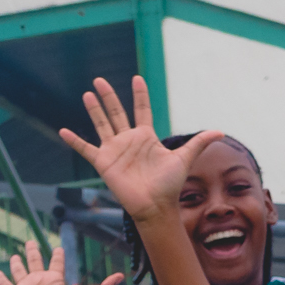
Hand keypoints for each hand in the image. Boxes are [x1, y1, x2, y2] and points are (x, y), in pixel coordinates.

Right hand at [0, 239, 121, 284]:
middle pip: (35, 262)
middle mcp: (40, 283)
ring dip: (16, 263)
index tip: (58, 247)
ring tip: (14, 255)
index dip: (57, 255)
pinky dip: (0, 279)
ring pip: (19, 271)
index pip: (56, 263)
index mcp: (56, 282)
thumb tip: (122, 276)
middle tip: (30, 241)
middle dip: (32, 251)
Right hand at [58, 76, 218, 228]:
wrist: (155, 206)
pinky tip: (63, 131)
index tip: (137, 78)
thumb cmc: (169, 185)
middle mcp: (129, 140)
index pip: (142, 110)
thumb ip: (199, 143)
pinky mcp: (104, 162)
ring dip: (94, 110)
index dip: (139, 95)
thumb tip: (221, 131)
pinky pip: (86, 150)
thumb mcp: (184, 159)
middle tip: (100, 79)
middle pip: (117, 112)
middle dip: (109, 96)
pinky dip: (75, 141)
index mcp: (146, 137)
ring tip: (88, 94)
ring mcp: (115, 150)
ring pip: (102, 124)